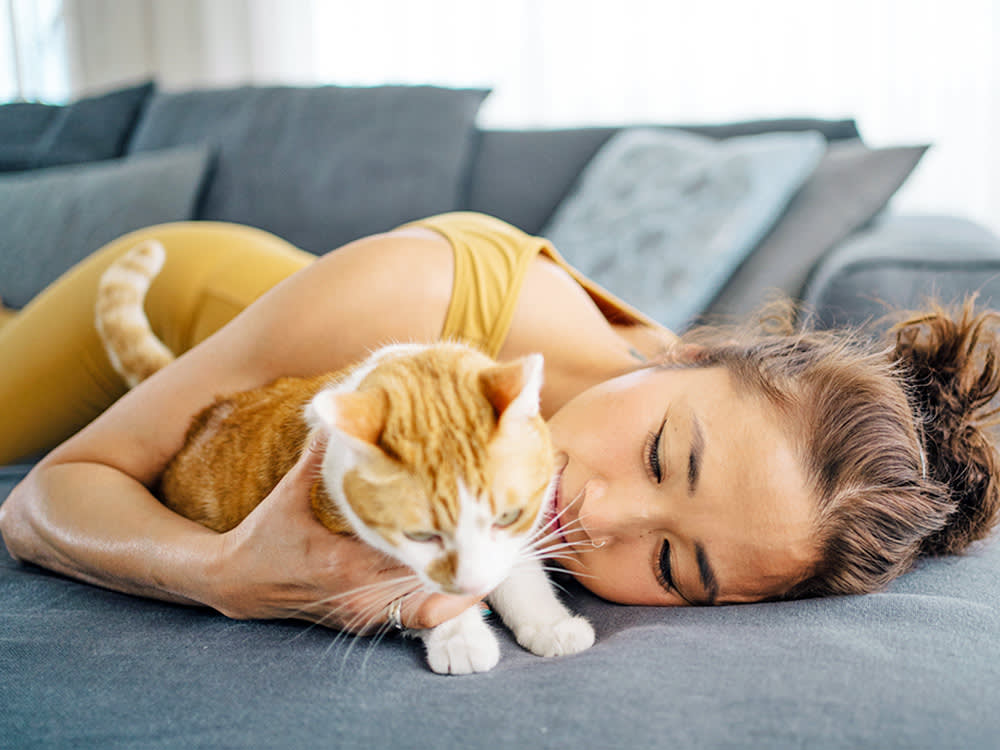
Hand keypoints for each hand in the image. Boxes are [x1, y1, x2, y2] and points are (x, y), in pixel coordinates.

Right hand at [206, 433, 479, 632]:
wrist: (236, 583)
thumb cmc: (264, 536)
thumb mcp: (289, 493)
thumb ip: (320, 456)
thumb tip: (342, 408)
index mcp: (345, 567)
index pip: (408, 561)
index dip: (450, 550)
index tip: (482, 530)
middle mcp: (359, 598)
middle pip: (430, 592)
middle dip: (467, 569)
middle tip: (503, 544)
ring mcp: (363, 616)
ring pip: (427, 611)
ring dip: (459, 590)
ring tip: (492, 561)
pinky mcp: (364, 622)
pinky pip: (413, 619)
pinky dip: (440, 604)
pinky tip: (461, 582)